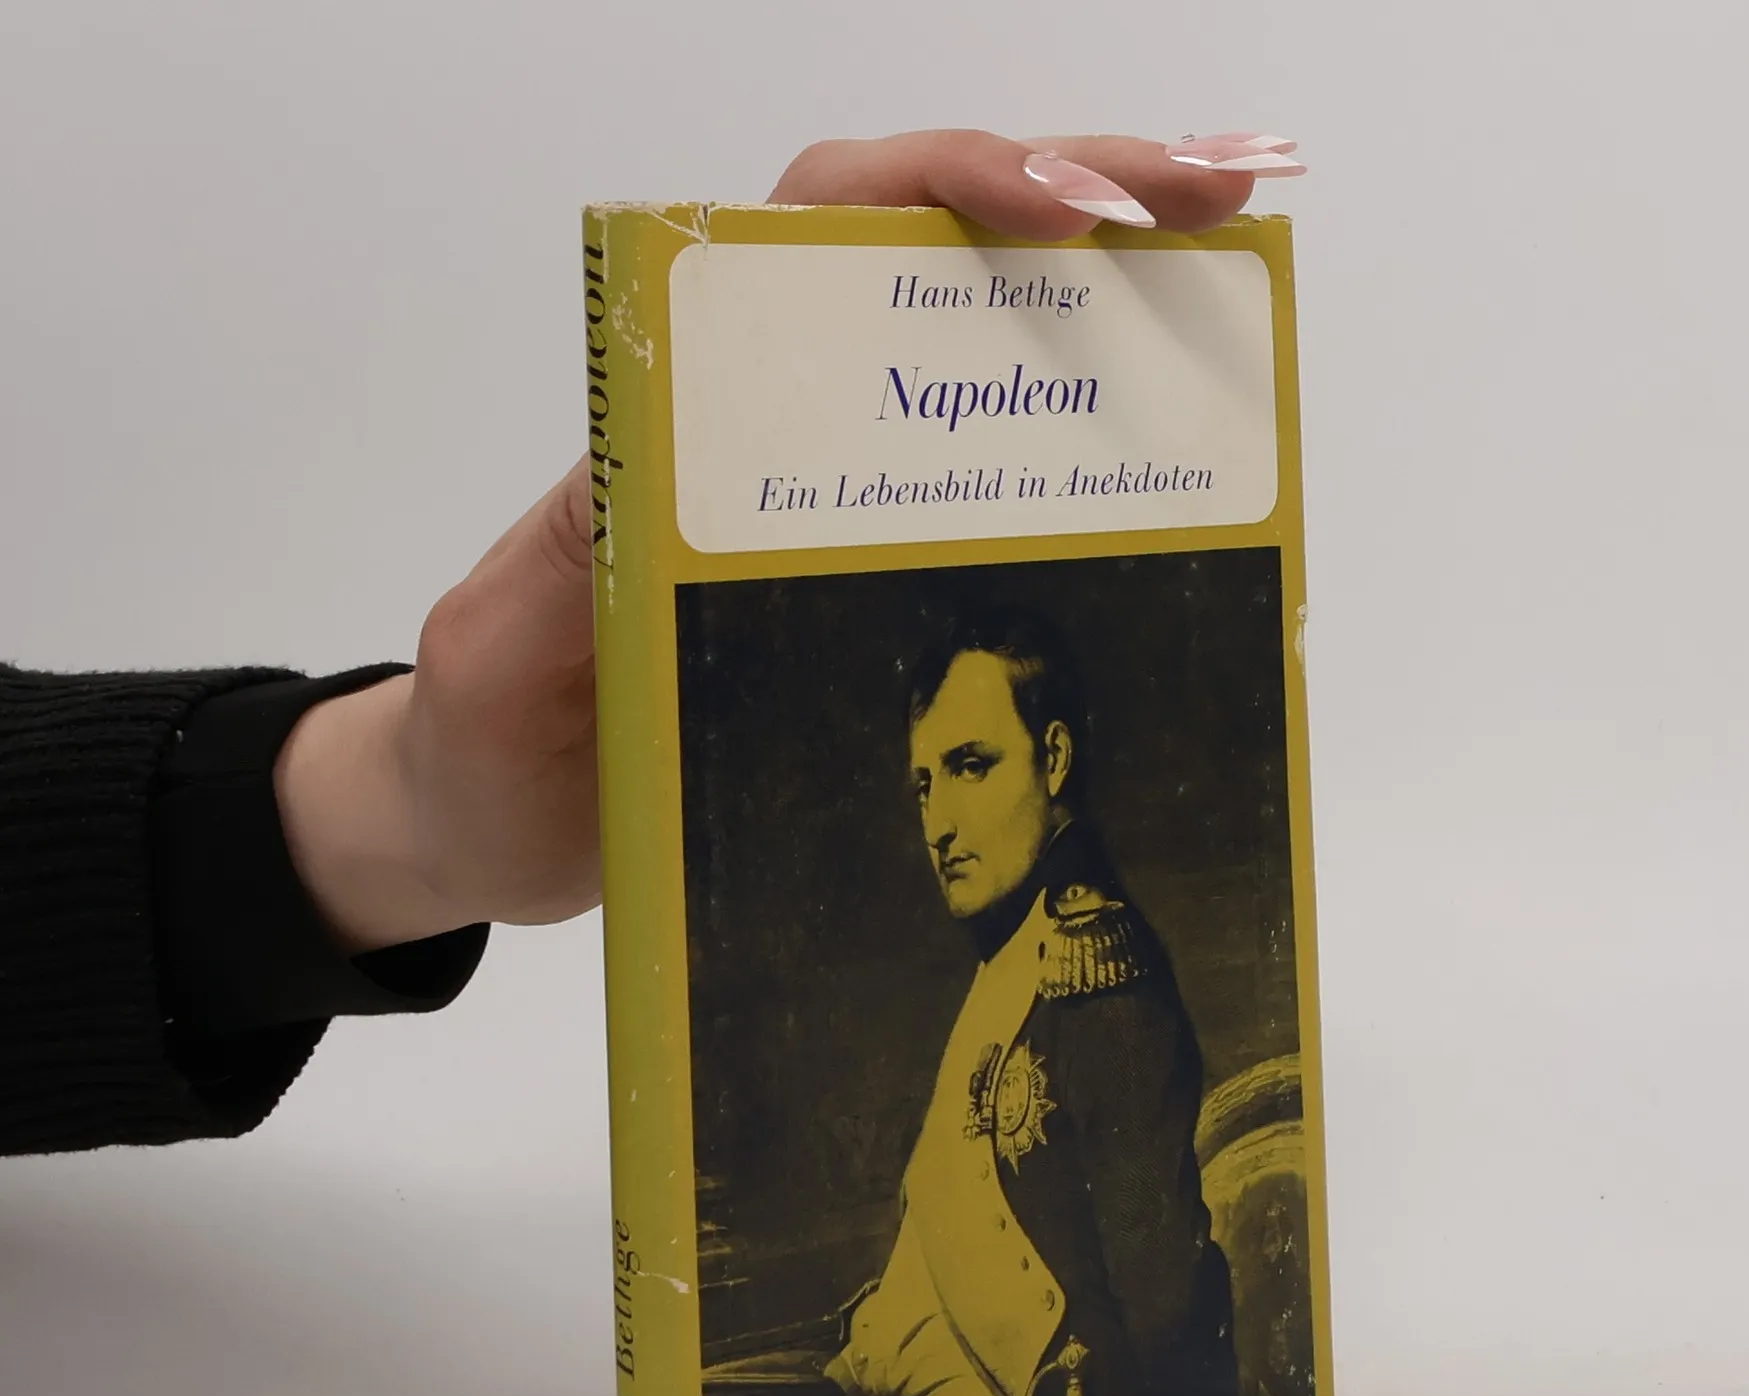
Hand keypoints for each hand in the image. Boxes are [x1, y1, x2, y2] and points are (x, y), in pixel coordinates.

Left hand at [274, 128, 1299, 953]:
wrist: (494, 829)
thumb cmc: (487, 751)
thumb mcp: (504, 662)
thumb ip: (559, 572)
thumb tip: (658, 483)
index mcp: (682, 416)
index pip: (809, 231)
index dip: (938, 190)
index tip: (1056, 215)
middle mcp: (767, 424)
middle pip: (926, 250)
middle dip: (1081, 195)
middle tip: (1218, 194)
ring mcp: (825, 495)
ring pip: (975, 345)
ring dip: (1113, 288)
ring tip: (1237, 254)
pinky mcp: (862, 572)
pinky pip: (988, 478)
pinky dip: (1086, 430)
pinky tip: (1185, 425)